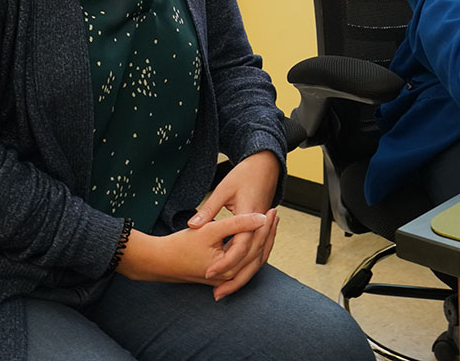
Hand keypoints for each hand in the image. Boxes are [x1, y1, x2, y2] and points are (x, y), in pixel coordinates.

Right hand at [117, 211, 276, 300]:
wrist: (158, 262)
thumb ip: (237, 224)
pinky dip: (252, 249)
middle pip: (259, 255)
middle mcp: (230, 276)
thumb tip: (261, 217)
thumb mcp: (211, 230)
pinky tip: (254, 234)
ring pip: (252, 260)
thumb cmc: (181, 245)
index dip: (266, 226)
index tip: (272, 209)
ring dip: (262, 242)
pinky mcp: (221, 275)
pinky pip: (243, 262)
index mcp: (230, 267)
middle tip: (275, 214)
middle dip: (268, 234)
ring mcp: (226, 278)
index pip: (257, 245)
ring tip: (269, 222)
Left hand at [185, 151, 281, 298]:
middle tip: (217, 293)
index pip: (240, 246)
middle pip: (252, 259)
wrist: (266, 165)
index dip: (224, 262)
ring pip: (257, 259)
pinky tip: (235, 273)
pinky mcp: (262, 229)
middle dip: (234, 279)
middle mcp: (259, 225)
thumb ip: (209, 210)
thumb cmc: (245, 174)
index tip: (208, 273)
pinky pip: (257, 252)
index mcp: (252, 215)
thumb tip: (193, 225)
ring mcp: (263, 227)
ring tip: (224, 290)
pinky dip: (247, 265)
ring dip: (242, 276)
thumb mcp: (223, 189)